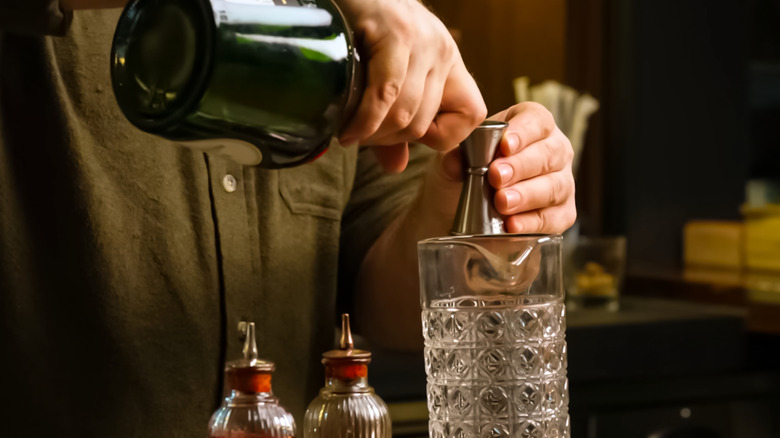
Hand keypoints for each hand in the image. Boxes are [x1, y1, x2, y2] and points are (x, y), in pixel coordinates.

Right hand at [335, 0, 485, 172]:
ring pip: (406, 114)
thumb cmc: (359, 33)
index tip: (405, 139)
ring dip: (373, 134)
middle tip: (360, 138)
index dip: (442, 137)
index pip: (471, 115)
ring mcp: (422, 40)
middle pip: (426, 121)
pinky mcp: (395, 33)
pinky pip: (386, 94)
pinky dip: (365, 121)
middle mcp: (442, 51)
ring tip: (350, 134)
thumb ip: (394, 123)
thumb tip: (395, 167)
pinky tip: (348, 130)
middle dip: (388, 140)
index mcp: (448, 62)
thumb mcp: (385, 78)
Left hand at [438, 102, 576, 233]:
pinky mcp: (561, 214)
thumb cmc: (464, 175)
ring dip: (527, 195)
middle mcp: (553, 150)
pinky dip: (532, 222)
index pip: (537, 121)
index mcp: (530, 125)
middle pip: (550, 153)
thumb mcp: (453, 162)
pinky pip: (553, 218)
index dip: (524, 132)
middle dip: (522, 166)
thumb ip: (455, 157)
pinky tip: (512, 225)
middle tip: (496, 177)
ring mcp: (561, 182)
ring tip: (501, 202)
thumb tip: (455, 159)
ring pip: (555, 186)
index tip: (505, 145)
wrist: (458, 212)